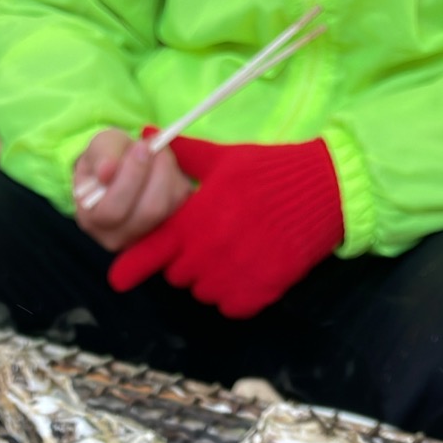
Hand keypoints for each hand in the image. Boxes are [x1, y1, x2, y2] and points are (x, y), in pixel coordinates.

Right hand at [73, 128, 192, 252]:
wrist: (122, 171)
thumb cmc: (107, 160)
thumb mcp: (99, 149)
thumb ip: (102, 155)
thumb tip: (108, 170)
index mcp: (93, 219)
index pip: (113, 211)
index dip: (130, 178)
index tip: (140, 146)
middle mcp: (118, 236)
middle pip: (148, 211)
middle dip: (156, 172)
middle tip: (153, 146)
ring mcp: (145, 236)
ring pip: (167, 206)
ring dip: (167, 171)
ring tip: (156, 152)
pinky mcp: (170, 226)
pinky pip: (180, 202)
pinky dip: (176, 177)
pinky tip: (163, 166)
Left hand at [108, 135, 343, 317]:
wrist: (324, 191)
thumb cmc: (270, 171)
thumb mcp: (224, 158)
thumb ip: (184, 155)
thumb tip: (148, 136)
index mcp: (194, 220)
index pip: (151, 251)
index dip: (132, 267)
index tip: (117, 280)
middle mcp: (208, 252)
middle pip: (177, 275)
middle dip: (186, 260)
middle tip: (211, 238)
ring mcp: (233, 275)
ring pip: (203, 292)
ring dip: (211, 278)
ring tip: (235, 250)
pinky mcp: (257, 292)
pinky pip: (231, 306)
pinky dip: (236, 293)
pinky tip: (251, 267)